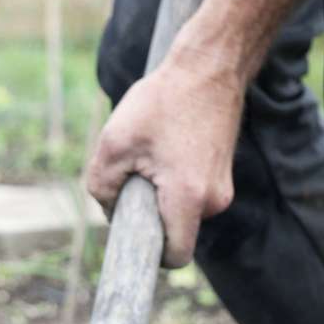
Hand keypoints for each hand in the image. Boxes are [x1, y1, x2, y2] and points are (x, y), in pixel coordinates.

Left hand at [86, 46, 245, 268]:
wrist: (210, 66)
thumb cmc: (162, 101)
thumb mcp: (114, 143)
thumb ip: (102, 188)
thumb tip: (111, 212)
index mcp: (188, 198)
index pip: (174, 257)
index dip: (150, 257)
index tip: (130, 243)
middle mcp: (213, 200)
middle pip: (172, 233)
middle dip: (147, 217)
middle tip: (133, 176)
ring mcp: (222, 188)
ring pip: (179, 213)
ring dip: (158, 196)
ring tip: (151, 154)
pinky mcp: (221, 176)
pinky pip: (188, 196)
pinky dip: (170, 183)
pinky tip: (165, 149)